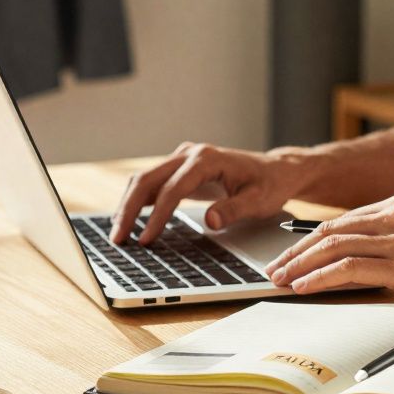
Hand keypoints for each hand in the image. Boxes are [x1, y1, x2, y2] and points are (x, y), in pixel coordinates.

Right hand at [110, 143, 308, 243]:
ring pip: (144, 180)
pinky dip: (138, 201)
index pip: (173, 189)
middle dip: (129, 210)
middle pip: (148, 180)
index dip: (157, 216)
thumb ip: (234, 210)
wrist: (275, 171)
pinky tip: (128, 220)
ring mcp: (182, 159)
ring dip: (128, 205)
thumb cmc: (269, 185)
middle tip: (118, 239)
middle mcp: (190, 154)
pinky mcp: (180, 169)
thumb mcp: (258, 201)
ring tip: (117, 233)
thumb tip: (210, 221)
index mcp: (207, 159)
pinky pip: (152, 183)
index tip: (146, 239)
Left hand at [264, 194, 393, 312]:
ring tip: (279, 281)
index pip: (341, 221)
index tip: (290, 256)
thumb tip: (365, 260)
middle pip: (328, 231)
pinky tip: (304, 288)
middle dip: (295, 252)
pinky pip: (349, 269)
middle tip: (273, 269)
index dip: (309, 240)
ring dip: (300, 266)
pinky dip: (320, 278)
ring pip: (332, 247)